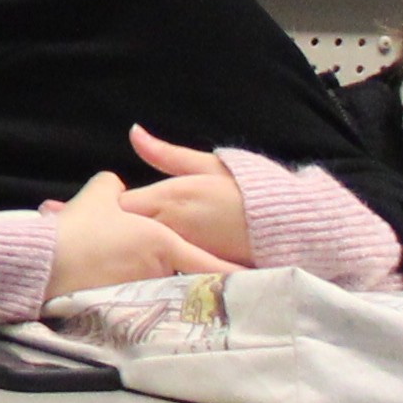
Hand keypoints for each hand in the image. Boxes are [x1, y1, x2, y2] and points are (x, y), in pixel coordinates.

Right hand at [42, 170, 235, 297]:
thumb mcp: (98, 195)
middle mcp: (160, 269)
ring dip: (160, 285)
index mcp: (162, 241)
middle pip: (185, 276)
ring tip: (146, 285)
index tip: (261, 284)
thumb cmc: (79, 228)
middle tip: (211, 289)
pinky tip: (127, 299)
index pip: (212, 263)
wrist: (48, 263)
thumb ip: (115, 186)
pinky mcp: (124, 304)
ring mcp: (144, 289)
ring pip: (161, 286)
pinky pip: (141, 297)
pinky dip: (139, 296)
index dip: (238, 274)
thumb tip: (118, 185)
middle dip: (194, 281)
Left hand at [120, 128, 253, 262]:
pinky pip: (172, 269)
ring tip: (136, 249)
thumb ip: (165, 154)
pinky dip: (164, 266)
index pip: (121, 206)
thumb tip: (133, 130)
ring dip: (142, 249)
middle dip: (122, 231)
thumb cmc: (246, 190)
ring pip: (148, 254)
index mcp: (170, 197)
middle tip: (117, 232)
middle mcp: (173, 227)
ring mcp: (186, 253)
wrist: (287, 226)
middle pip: (130, 232)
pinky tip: (163, 266)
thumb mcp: (206, 165)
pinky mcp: (201, 271)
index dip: (115, 207)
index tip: (116, 207)